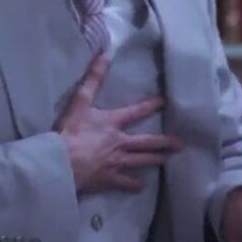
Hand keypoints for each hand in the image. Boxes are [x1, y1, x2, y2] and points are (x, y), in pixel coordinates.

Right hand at [57, 54, 180, 194]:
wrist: (61, 162)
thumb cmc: (69, 132)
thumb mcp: (79, 102)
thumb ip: (93, 79)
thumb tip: (105, 56)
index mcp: (113, 123)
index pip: (137, 112)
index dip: (152, 105)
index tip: (165, 102)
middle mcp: (120, 143)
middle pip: (147, 142)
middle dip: (165, 142)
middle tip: (180, 143)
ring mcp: (117, 163)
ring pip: (142, 161)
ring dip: (156, 160)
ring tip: (168, 160)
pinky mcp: (109, 179)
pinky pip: (126, 182)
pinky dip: (135, 184)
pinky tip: (142, 186)